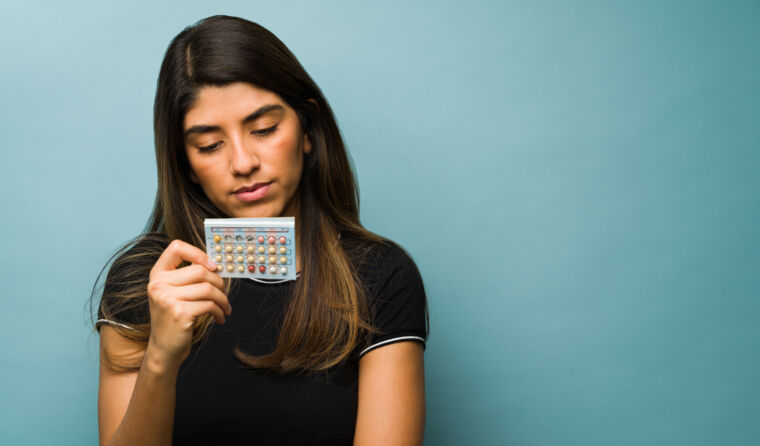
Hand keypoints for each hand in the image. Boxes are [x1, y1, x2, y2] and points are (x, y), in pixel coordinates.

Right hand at [145, 239, 230, 367]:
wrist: (164, 349)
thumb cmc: (174, 318)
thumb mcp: (174, 293)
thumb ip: (187, 277)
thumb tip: (216, 265)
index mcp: (157, 275)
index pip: (176, 247)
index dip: (198, 253)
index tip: (212, 265)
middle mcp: (159, 284)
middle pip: (200, 270)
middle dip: (219, 282)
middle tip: (224, 294)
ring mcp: (167, 298)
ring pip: (208, 288)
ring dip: (223, 299)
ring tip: (225, 307)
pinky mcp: (179, 312)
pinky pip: (210, 305)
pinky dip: (220, 311)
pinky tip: (220, 317)